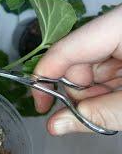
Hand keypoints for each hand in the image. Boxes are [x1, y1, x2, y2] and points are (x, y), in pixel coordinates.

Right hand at [32, 5, 121, 135]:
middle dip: (77, 93)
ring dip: (93, 95)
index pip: (64, 50)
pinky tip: (114, 101)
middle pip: (75, 61)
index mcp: (118, 28)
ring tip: (109, 109)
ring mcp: (120, 39)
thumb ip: (97, 114)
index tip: (41, 104)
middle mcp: (115, 30)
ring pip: (89, 68)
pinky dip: (105, 90)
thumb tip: (56, 125)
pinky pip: (103, 70)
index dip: (44, 79)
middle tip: (87, 115)